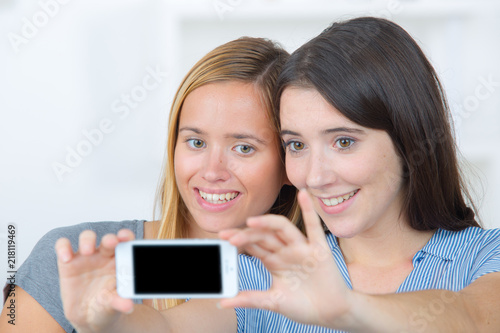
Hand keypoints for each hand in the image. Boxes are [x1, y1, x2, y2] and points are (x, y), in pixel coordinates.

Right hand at [55, 229, 135, 332]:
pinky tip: (66, 258)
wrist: (87, 317)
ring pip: (87, 237)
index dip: (126, 236)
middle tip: (111, 242)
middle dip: (110, 238)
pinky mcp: (68, 262)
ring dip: (88, 240)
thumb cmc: (105, 305)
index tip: (126, 237)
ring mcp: (86, 257)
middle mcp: (104, 256)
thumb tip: (128, 306)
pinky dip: (63, 248)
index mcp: (120, 262)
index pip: (125, 243)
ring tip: (87, 251)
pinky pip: (63, 246)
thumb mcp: (112, 305)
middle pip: (108, 239)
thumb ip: (119, 302)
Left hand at [219, 189, 354, 328]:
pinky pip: (314, 227)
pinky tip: (303, 194)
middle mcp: (286, 251)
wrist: (332, 314)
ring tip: (251, 221)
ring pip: (283, 229)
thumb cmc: (304, 306)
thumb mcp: (273, 303)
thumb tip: (222, 303)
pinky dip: (310, 210)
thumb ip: (250, 300)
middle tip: (228, 235)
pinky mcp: (319, 249)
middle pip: (264, 236)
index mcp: (274, 261)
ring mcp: (302, 248)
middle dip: (246, 234)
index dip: (239, 241)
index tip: (222, 238)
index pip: (253, 246)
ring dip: (267, 223)